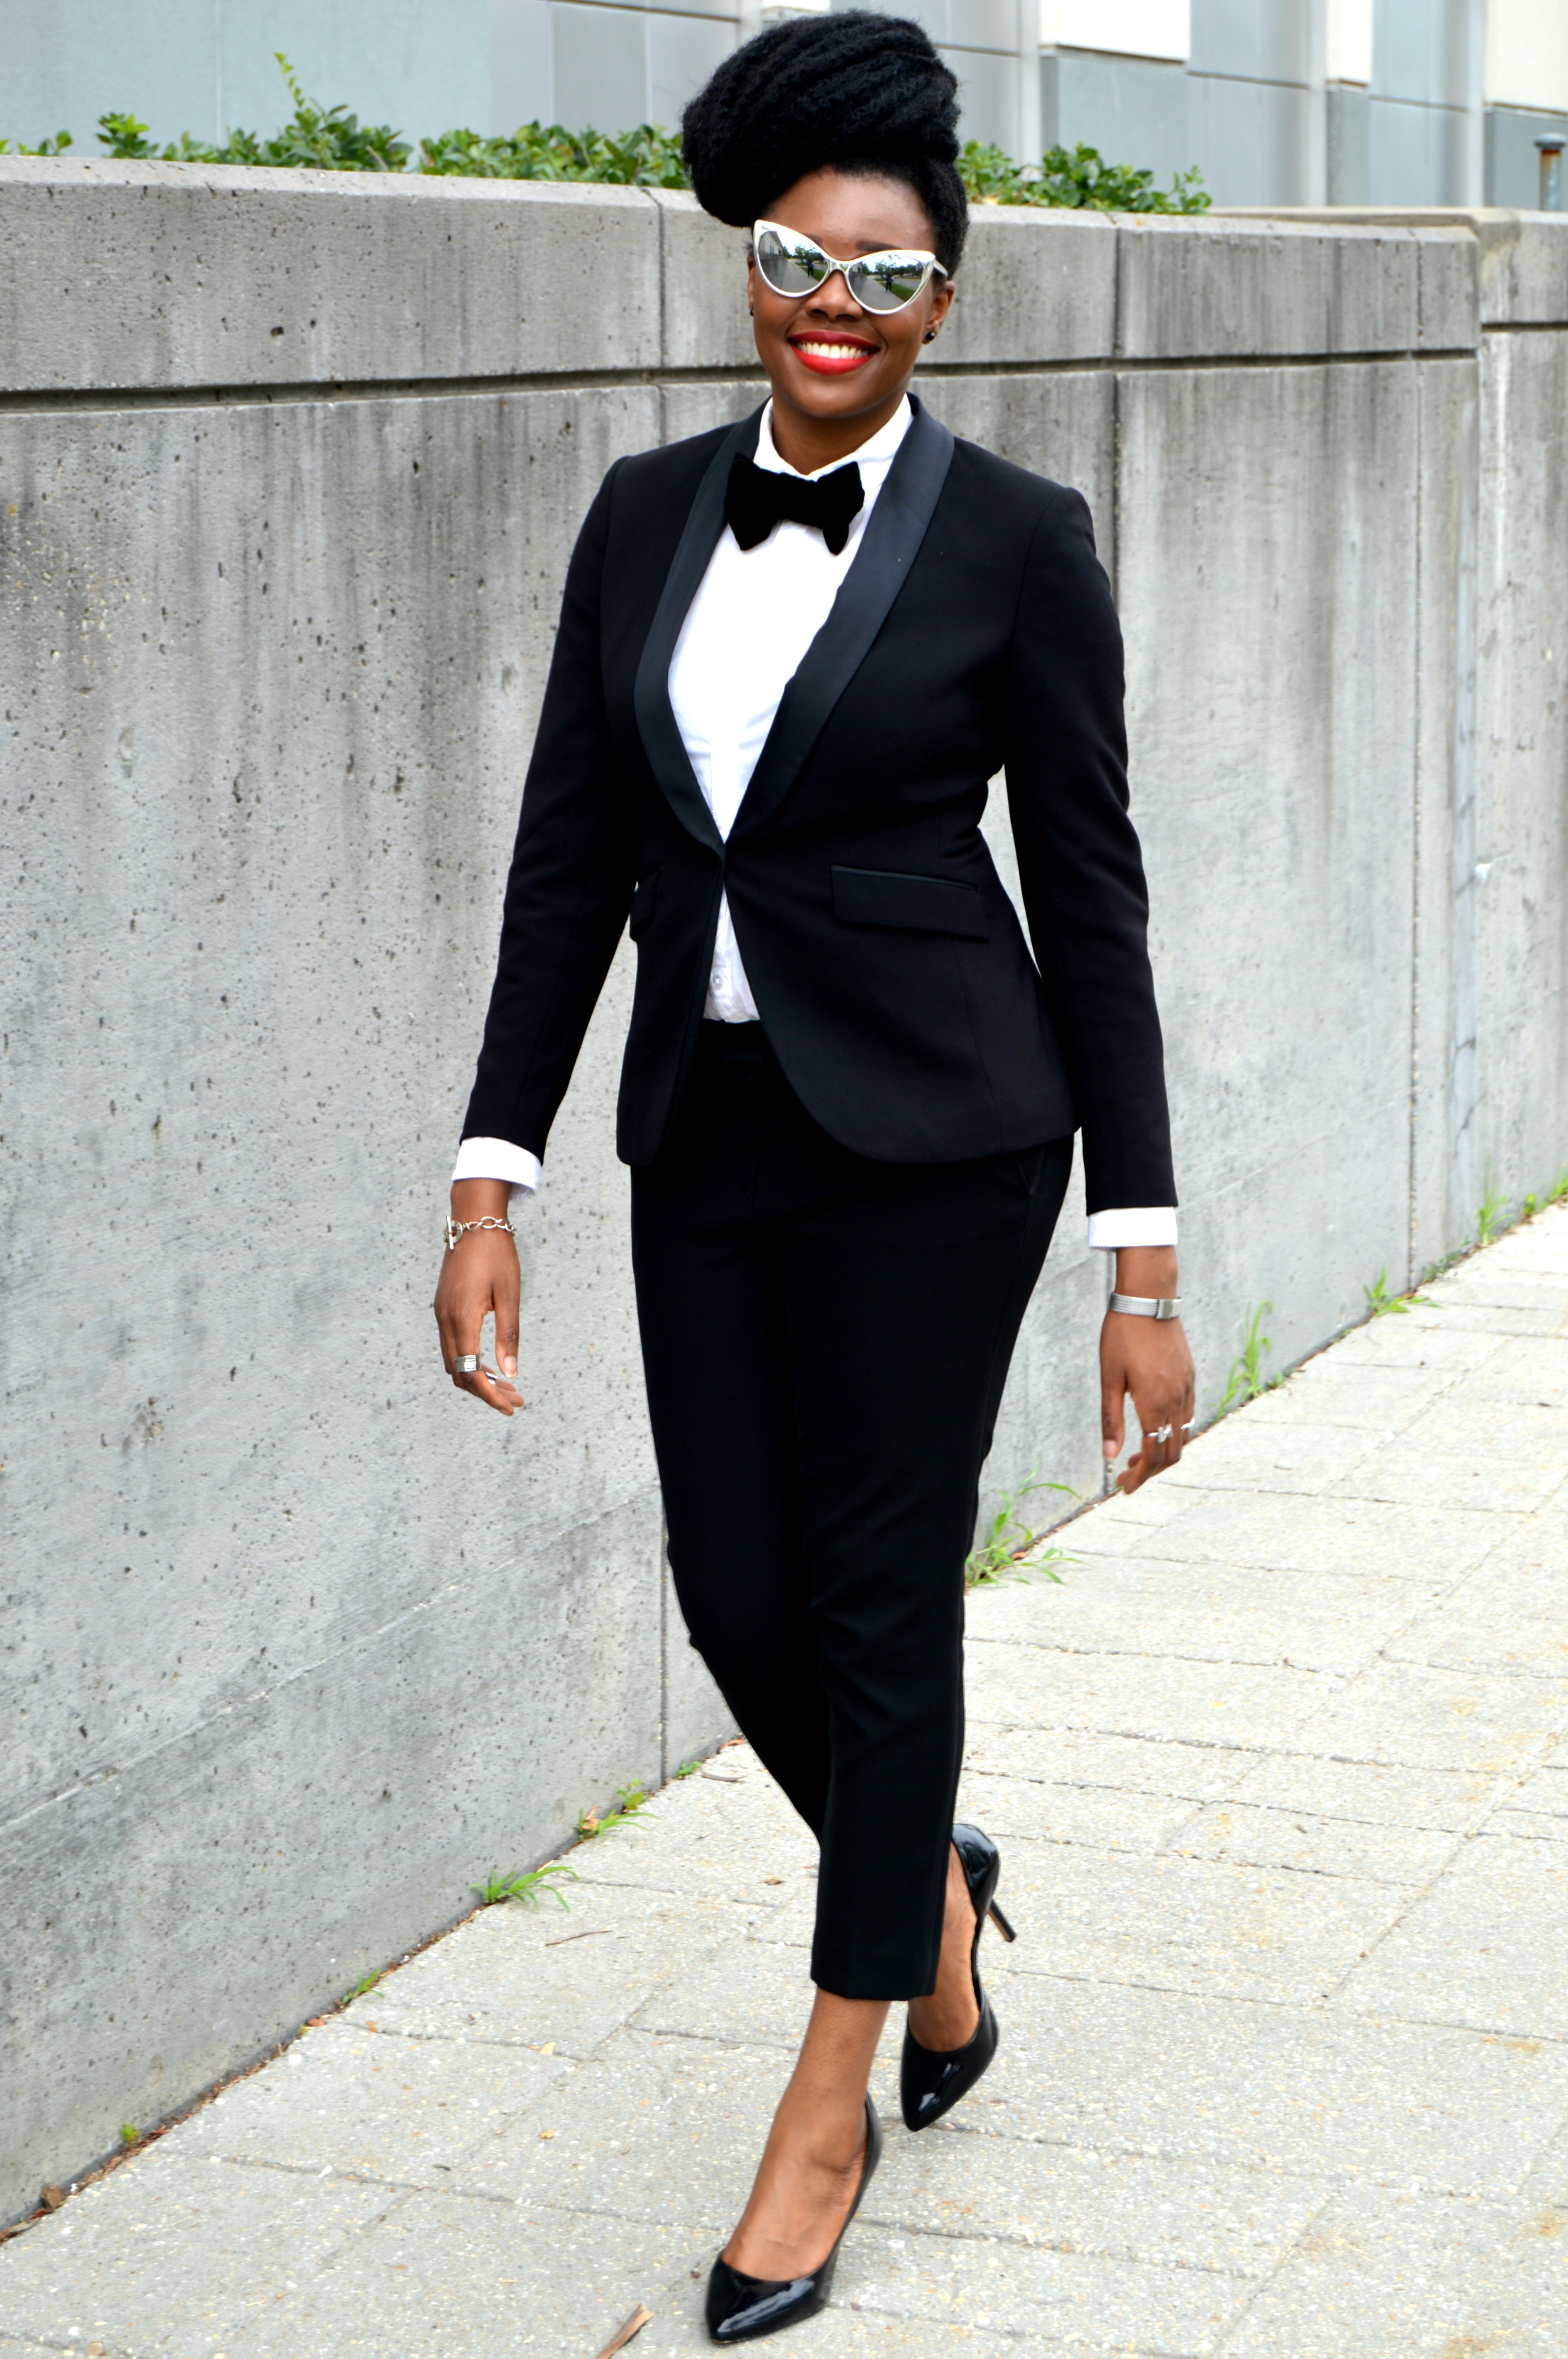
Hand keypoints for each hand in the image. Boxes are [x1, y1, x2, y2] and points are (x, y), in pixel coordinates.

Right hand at [433, 1178, 524, 1416]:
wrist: (474, 1222)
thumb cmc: (497, 1255)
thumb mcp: (509, 1295)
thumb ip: (509, 1335)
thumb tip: (511, 1372)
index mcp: (462, 1318)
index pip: (471, 1372)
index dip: (489, 1395)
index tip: (510, 1407)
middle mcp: (446, 1319)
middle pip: (459, 1372)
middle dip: (486, 1391)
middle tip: (515, 1400)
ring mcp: (441, 1314)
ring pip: (454, 1361)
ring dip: (478, 1377)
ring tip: (507, 1385)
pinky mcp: (443, 1307)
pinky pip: (452, 1345)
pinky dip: (469, 1361)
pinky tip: (490, 1362)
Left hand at [1100, 1245, 1194, 1493]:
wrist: (1149, 1300)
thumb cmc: (1122, 1336)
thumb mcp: (1109, 1378)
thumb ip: (1111, 1419)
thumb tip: (1110, 1456)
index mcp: (1154, 1403)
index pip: (1153, 1455)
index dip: (1140, 1477)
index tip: (1124, 1487)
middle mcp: (1176, 1400)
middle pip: (1173, 1452)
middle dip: (1151, 1471)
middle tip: (1128, 1476)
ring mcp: (1187, 1388)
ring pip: (1184, 1436)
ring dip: (1163, 1452)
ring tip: (1138, 1453)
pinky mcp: (1191, 1377)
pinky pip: (1189, 1416)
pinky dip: (1174, 1433)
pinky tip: (1154, 1427)